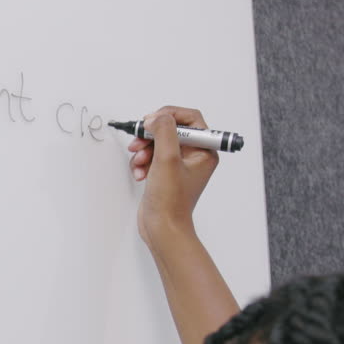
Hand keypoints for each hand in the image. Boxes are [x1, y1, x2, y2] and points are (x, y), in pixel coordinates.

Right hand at [128, 106, 219, 244]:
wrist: (162, 227)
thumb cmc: (171, 202)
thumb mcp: (167, 159)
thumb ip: (164, 131)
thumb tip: (156, 117)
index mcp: (204, 151)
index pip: (190, 119)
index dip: (169, 115)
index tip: (152, 120)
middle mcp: (194, 156)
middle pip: (171, 129)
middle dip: (151, 135)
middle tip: (139, 139)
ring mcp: (179, 165)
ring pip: (158, 143)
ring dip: (144, 149)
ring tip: (139, 161)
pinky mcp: (165, 173)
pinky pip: (151, 156)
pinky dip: (141, 161)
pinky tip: (139, 173)